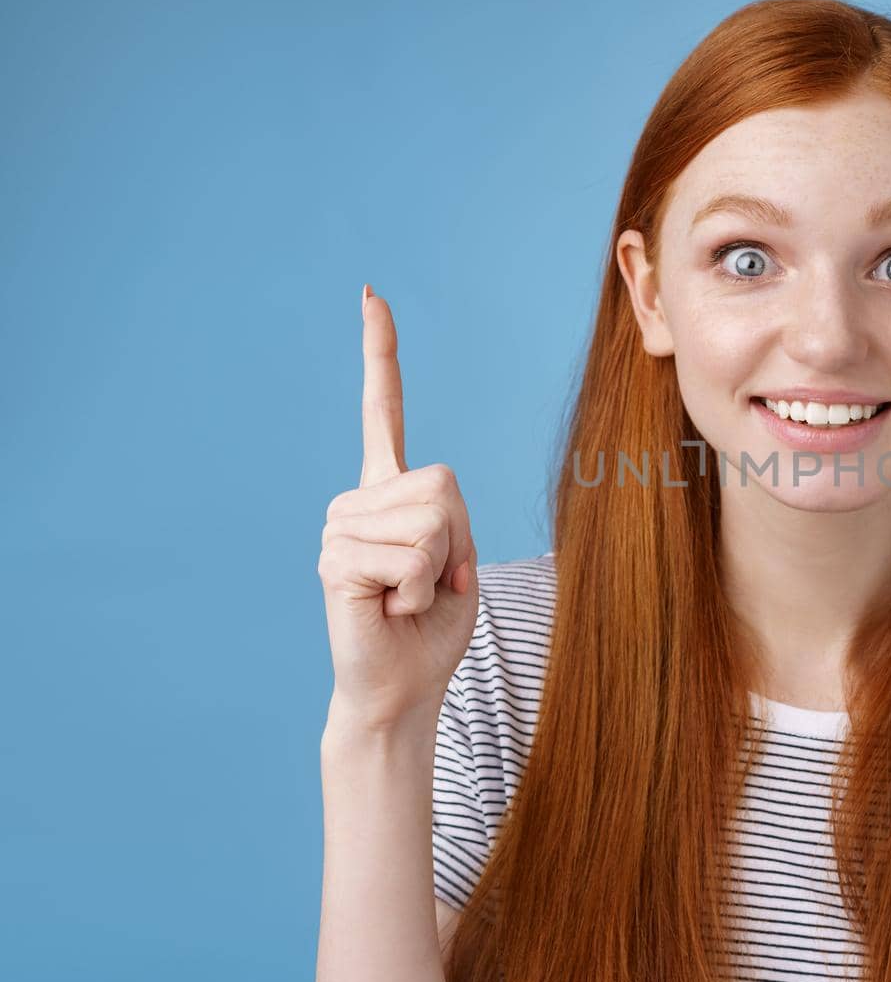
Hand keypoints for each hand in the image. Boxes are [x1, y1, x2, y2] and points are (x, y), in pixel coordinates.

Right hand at [317, 284, 478, 730]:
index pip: (384, 409)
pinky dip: (423, 589)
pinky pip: (414, 556)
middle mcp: (358, 499)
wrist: (403, 688)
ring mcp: (340, 526)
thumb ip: (450, 515)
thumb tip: (430, 495)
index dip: (380, 353)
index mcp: (390, 491)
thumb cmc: (435, 625)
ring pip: (432, 521)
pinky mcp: (336, 559)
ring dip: (441, 570)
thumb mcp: (462, 559)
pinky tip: (393, 606)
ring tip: (410, 596)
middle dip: (459, 540)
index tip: (370, 294)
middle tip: (434, 581)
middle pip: (444, 483)